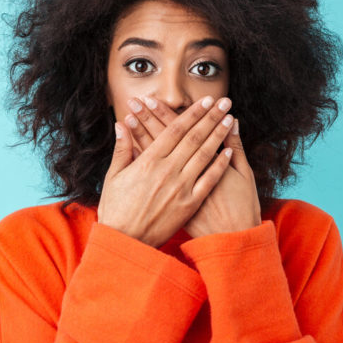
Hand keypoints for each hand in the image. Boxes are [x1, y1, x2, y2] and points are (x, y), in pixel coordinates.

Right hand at [97, 96, 235, 247]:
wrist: (125, 241)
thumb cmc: (116, 209)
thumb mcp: (113, 177)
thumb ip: (122, 149)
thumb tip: (121, 125)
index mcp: (148, 161)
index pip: (175, 130)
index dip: (192, 113)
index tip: (205, 101)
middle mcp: (167, 171)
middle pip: (194, 138)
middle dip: (210, 117)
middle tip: (223, 102)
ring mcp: (181, 187)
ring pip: (204, 155)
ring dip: (218, 135)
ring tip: (229, 119)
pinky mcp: (189, 204)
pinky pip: (209, 180)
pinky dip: (220, 164)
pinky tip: (229, 151)